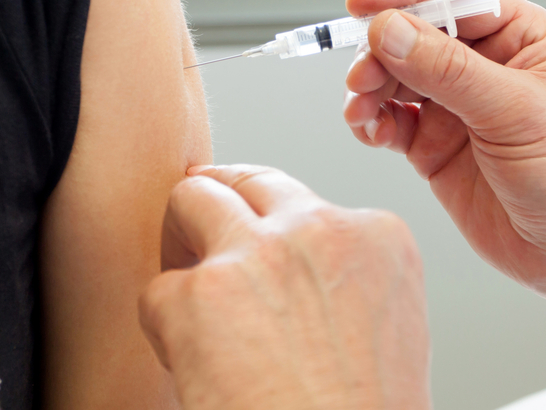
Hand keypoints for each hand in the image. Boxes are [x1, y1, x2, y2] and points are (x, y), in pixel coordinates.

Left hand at [139, 164, 430, 409]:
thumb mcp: (388, 327)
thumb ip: (342, 279)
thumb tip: (294, 275)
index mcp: (377, 238)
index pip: (305, 201)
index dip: (274, 228)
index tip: (261, 252)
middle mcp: (318, 229)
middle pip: (247, 181)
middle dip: (220, 202)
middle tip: (199, 232)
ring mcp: (254, 253)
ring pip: (189, 199)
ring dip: (181, 242)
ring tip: (186, 295)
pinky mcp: (196, 293)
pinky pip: (157, 290)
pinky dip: (164, 327)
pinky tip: (193, 364)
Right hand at [343, 0, 545, 334]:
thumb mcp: (513, 112)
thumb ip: (446, 69)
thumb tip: (388, 30)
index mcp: (521, 39)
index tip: (360, 1)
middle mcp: (485, 67)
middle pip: (414, 36)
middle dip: (380, 52)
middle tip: (361, 77)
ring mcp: (456, 107)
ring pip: (395, 77)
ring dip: (369, 88)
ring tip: (360, 109)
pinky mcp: (435, 145)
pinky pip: (390, 120)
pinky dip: (371, 121)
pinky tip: (369, 130)